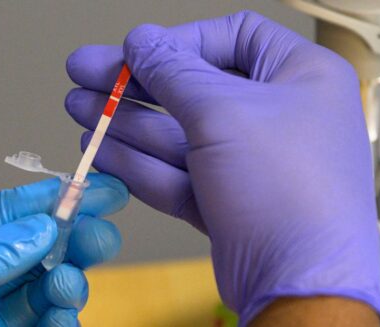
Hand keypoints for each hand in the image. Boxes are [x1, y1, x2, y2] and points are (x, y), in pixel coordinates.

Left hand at [0, 173, 127, 325]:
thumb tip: (39, 228)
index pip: (1, 213)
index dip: (50, 197)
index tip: (92, 187)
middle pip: (31, 248)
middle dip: (71, 237)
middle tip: (101, 235)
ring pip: (42, 288)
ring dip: (66, 282)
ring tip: (66, 285)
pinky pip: (41, 325)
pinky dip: (60, 319)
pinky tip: (62, 316)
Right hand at [64, 11, 379, 324]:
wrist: (295, 285)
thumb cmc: (283, 189)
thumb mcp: (221, 112)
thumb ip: (173, 71)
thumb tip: (141, 40)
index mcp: (298, 77)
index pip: (232, 37)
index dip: (178, 41)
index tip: (135, 50)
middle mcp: (276, 116)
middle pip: (192, 87)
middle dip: (133, 84)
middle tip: (85, 73)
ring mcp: (248, 162)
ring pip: (177, 134)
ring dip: (125, 122)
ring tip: (80, 108)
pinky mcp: (225, 200)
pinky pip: (176, 172)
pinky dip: (137, 162)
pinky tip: (99, 149)